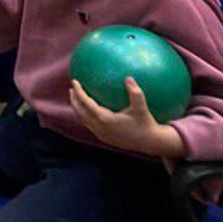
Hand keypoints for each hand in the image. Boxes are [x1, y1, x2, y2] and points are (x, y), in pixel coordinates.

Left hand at [70, 79, 185, 157]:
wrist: (150, 143)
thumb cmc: (146, 124)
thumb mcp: (141, 108)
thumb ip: (135, 93)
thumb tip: (128, 77)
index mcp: (105, 119)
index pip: (86, 103)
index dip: (79, 92)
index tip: (74, 81)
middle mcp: (100, 127)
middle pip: (80, 112)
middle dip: (74, 100)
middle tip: (72, 88)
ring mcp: (101, 134)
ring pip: (84, 120)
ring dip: (78, 108)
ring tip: (77, 97)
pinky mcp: (105, 138)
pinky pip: (90, 125)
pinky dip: (86, 115)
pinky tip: (92, 109)